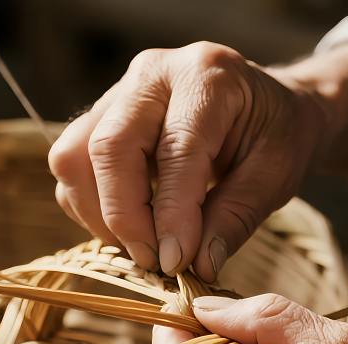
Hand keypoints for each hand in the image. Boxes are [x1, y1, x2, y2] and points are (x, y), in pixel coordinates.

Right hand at [48, 42, 325, 281]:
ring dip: (99, 214)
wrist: (266, 105)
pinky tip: (129, 225)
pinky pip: (71, 166)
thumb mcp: (276, 175)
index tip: (174, 262)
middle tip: (151, 260)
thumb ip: (236, 217)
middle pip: (109, 147)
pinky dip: (90, 206)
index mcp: (207, 76)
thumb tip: (197, 265)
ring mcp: (118, 92)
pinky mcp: (98, 116)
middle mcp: (153, 74)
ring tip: (140, 246)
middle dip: (124, 216)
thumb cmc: (276, 135)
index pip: (175, 150)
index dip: (170, 213)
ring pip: (74, 156)